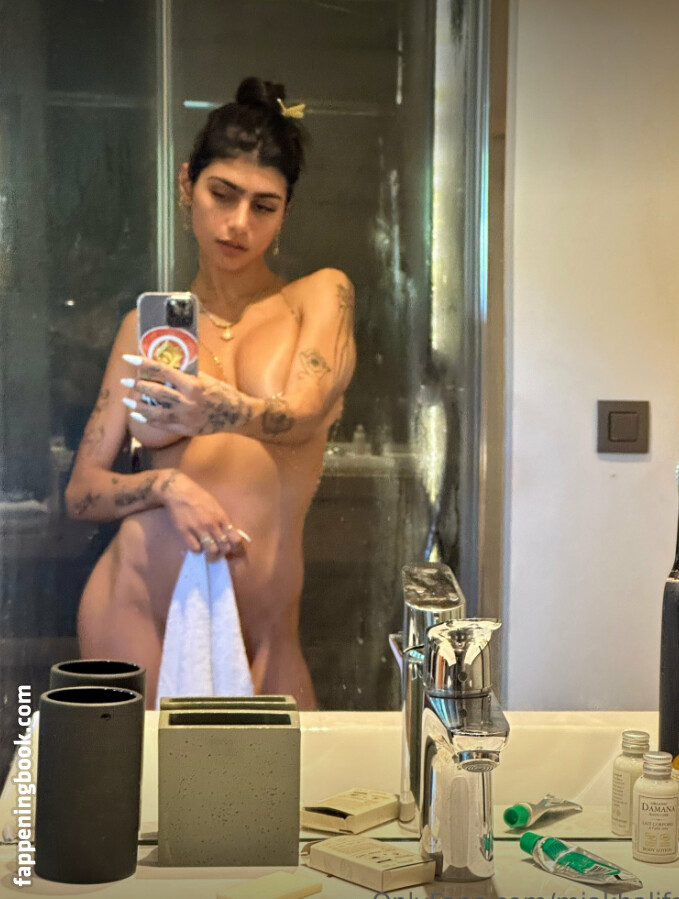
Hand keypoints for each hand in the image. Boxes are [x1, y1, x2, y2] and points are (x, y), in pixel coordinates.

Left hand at [120, 354, 254, 435]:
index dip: (144, 364)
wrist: (237, 415)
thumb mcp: (206, 378)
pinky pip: (163, 426)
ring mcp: (185, 417)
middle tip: (124, 381)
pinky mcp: (186, 429)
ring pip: (156, 412)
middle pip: (156, 392)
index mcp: (192, 384)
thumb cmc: (223, 393)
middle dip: (138, 386)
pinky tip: (138, 417)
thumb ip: (187, 374)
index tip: (129, 358)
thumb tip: (168, 365)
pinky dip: (149, 421)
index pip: (163, 370)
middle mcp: (187, 401)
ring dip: (139, 407)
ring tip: (126, 402)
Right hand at [157, 469, 249, 559]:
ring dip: (211, 554)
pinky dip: (197, 550)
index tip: (233, 550)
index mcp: (222, 517)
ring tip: (208, 551)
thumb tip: (229, 534)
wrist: (179, 492)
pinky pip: (195, 549)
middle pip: (224, 547)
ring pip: (211, 550)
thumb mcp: (216, 506)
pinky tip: (196, 544)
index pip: (235, 539)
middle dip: (223, 552)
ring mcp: (199, 529)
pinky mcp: (186, 533)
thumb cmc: (199, 497)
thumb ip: (223, 520)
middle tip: (219, 551)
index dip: (236, 548)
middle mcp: (213, 525)